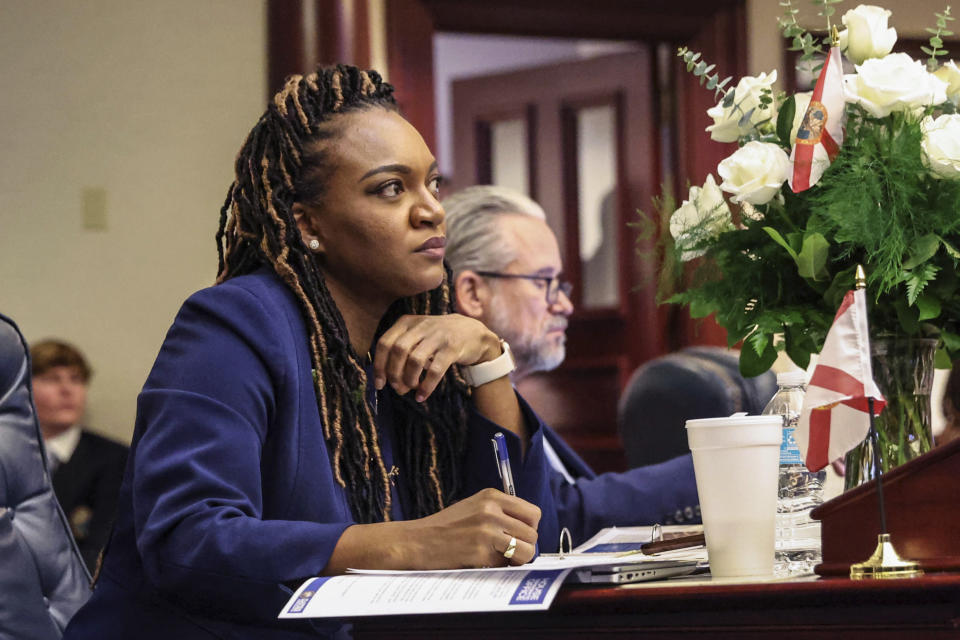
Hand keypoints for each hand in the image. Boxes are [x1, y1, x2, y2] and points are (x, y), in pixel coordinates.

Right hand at [323, 488, 540, 573]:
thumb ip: (500, 513)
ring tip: (500, 559)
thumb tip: (528, 531)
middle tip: (509, 553)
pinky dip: (498, 568)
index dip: (529, 529)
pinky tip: (482, 563)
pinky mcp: (480, 551)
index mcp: (492, 496)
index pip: (533, 513)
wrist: (416, 541)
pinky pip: (506, 564)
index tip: (518, 537)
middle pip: (532, 533)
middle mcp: (491, 510)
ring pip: (526, 550)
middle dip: (525, 546)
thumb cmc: (445, 528)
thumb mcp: (474, 508)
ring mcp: (486, 530)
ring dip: (517, 560)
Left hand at [373, 314, 500, 401]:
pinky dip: (426, 386)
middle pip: (398, 351)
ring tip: (411, 389)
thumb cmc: (438, 338)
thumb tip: (383, 377)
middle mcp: (421, 326)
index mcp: (407, 322)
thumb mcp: (417, 334)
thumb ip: (400, 348)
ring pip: (415, 360)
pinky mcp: (452, 347)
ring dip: (409, 379)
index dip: (379, 365)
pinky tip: (422, 395)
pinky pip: (435, 370)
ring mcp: (437, 336)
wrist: (473, 332)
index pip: (385, 342)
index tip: (379, 384)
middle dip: (394, 373)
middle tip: (397, 388)